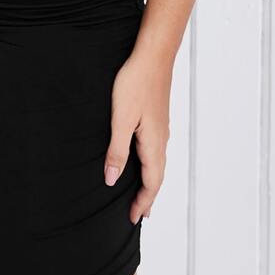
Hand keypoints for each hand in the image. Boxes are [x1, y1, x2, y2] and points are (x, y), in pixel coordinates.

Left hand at [103, 47, 171, 223]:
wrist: (152, 56)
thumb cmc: (135, 84)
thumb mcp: (120, 119)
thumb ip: (117, 150)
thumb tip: (112, 180)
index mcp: (153, 143)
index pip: (151, 182)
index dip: (143, 202)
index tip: (134, 219)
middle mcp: (162, 139)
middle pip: (157, 176)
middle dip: (148, 197)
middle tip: (139, 215)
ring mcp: (161, 128)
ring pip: (157, 163)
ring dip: (150, 182)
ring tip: (142, 194)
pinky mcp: (157, 118)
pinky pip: (155, 150)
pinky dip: (150, 165)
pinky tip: (143, 159)